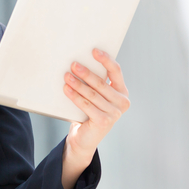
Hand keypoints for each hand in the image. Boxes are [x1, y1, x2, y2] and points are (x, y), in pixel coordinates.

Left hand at [60, 48, 130, 188]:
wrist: (84, 137)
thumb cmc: (88, 111)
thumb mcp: (93, 95)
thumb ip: (93, 82)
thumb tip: (78, 62)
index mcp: (121, 91)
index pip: (116, 71)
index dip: (105, 60)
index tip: (94, 50)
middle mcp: (122, 102)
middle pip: (101, 83)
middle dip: (86, 72)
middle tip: (73, 64)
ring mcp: (115, 113)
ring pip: (92, 94)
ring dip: (78, 84)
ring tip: (66, 76)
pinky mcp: (104, 122)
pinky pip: (86, 106)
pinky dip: (75, 97)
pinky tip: (66, 89)